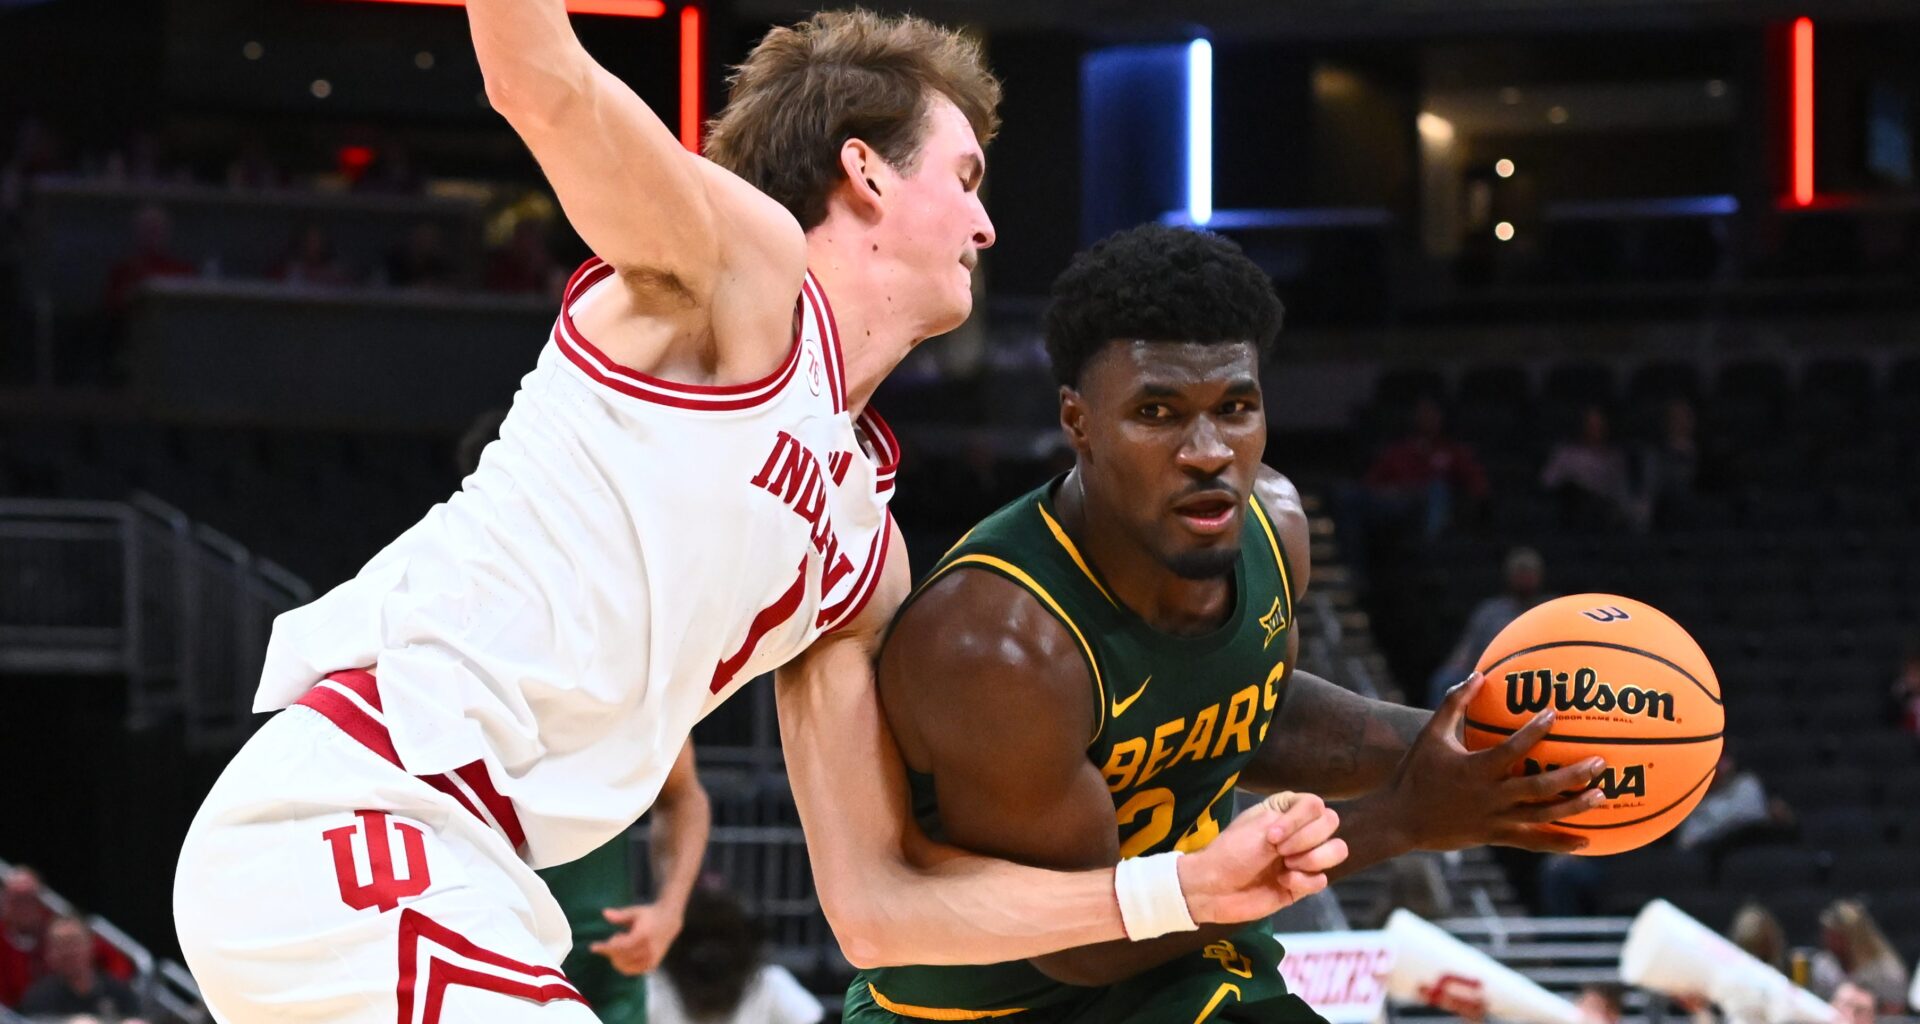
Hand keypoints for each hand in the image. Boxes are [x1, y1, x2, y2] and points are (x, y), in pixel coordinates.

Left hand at [589, 902, 683, 974]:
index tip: (593, 947)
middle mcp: (648, 950)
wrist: (669, 922)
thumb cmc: (649, 915)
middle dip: (611, 950)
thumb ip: (619, 915)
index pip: (619, 947)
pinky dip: (623, 965)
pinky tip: (624, 954)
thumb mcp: (635, 912)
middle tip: (616, 937)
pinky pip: (632, 970)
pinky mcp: (652, 965)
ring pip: (625, 966)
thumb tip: (604, 913)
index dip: (605, 948)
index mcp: (643, 936)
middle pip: (620, 957)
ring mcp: (651, 959)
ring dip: (616, 958)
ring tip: (623, 943)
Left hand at [1177, 791, 1346, 924]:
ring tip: (1286, 866)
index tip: (1272, 836)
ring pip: (1337, 850)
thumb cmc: (1232, 851)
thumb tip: (1324, 818)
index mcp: (1286, 810)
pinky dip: (1303, 881)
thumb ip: (1294, 819)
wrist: (1215, 888)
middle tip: (1278, 851)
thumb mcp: (1260, 826)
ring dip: (1311, 859)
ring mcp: (1304, 857)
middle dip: (1305, 840)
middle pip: (1331, 823)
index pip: (1315, 804)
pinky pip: (1323, 879)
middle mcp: (1299, 830)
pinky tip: (1281, 882)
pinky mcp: (1304, 884)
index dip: (1298, 821)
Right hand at [1378, 673, 1604, 853]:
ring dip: (1574, 807)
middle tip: (1599, 763)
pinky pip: (1532, 841)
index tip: (1554, 714)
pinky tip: (1585, 843)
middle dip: (1572, 776)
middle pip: (1539, 788)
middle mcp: (1490, 797)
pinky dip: (1559, 843)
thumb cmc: (1414, 772)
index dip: (1534, 732)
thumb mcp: (1430, 734)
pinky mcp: (1495, 836)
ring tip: (1602, 795)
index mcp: (1475, 769)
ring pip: (1542, 816)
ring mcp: (1495, 820)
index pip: (1512, 749)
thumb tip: (1478, 674)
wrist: (1400, 820)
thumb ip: (1454, 704)